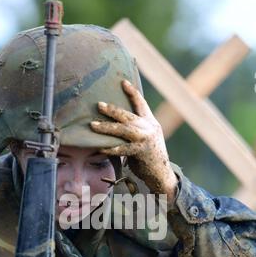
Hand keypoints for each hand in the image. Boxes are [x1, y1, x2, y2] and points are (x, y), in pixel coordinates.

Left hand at [90, 79, 177, 202]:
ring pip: (123, 130)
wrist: (162, 175)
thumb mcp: (146, 140)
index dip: (132, 92)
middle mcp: (149, 128)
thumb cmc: (150, 158)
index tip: (123, 82)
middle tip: (99, 105)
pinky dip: (110, 148)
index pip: (141, 104)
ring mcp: (145, 139)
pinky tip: (100, 148)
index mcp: (151, 123)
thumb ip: (136, 131)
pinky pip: (122, 148)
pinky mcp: (141, 151)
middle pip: (128, 115)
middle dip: (112, 110)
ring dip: (106, 127)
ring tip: (93, 125)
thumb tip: (117, 126)